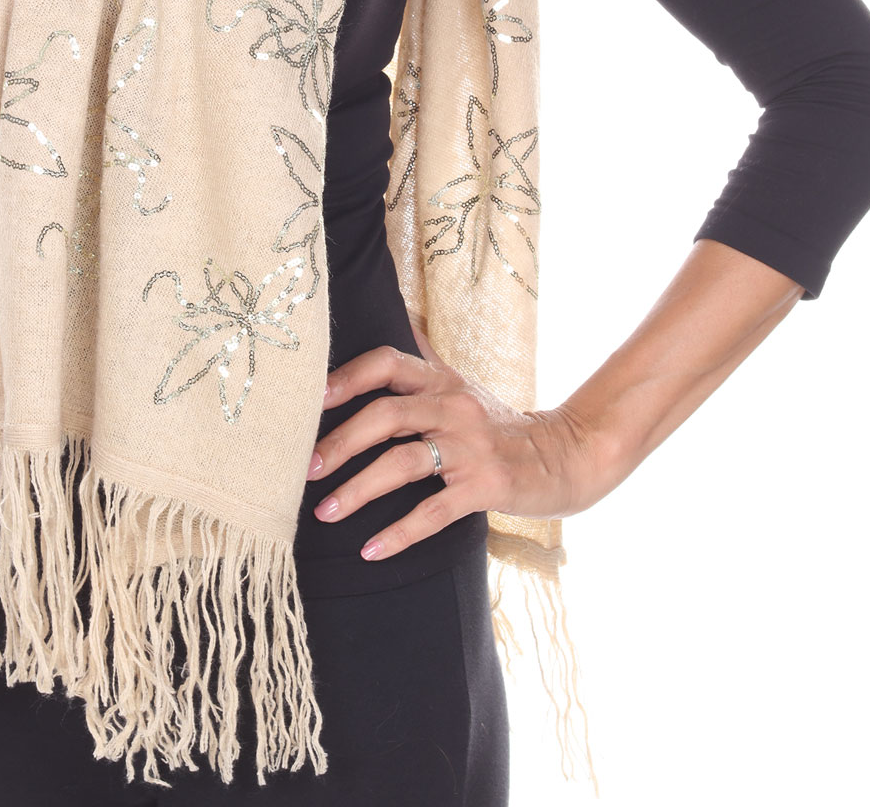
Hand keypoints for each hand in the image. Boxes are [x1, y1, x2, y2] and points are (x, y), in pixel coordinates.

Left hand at [309, 335, 602, 563]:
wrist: (563, 455)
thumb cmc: (499, 423)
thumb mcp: (462, 385)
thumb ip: (426, 360)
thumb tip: (397, 319)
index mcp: (442, 381)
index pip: (388, 364)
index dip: (348, 377)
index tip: (312, 399)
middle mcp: (453, 407)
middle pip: (386, 415)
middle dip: (341, 442)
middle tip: (306, 468)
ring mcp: (470, 447)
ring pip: (403, 464)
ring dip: (358, 490)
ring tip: (326, 512)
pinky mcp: (485, 487)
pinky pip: (434, 511)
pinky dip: (399, 533)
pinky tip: (371, 550)